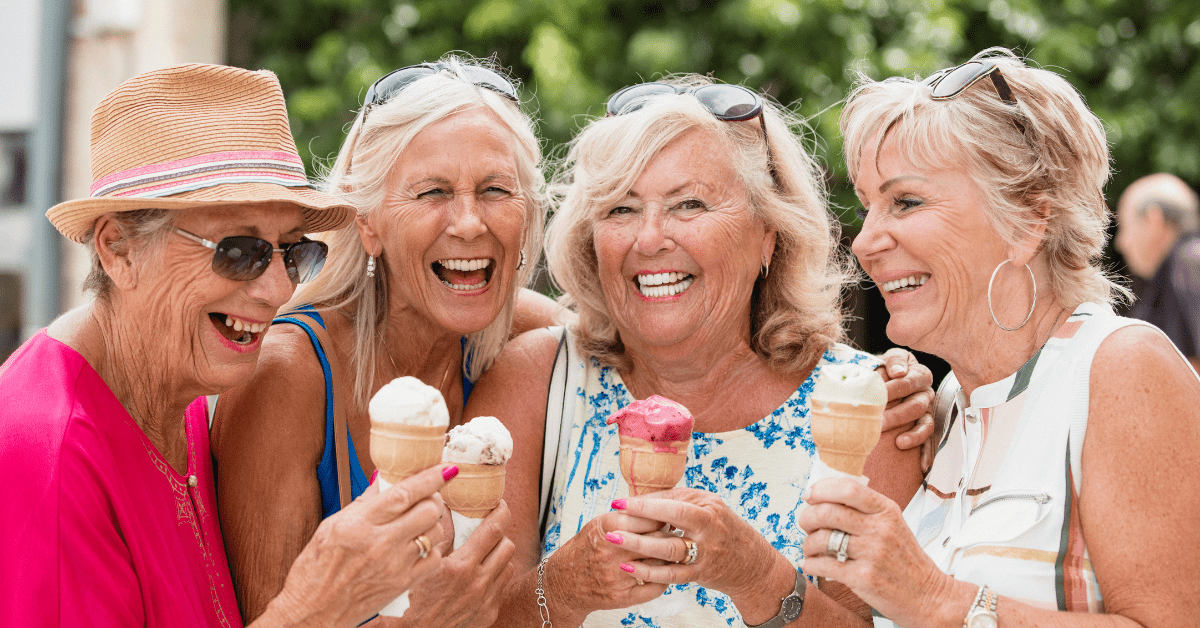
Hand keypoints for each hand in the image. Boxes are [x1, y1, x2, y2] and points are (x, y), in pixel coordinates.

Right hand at [259, 464, 451, 626]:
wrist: (311, 612)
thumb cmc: (315, 570)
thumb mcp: (330, 526)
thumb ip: (362, 503)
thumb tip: (385, 479)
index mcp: (358, 524)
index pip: (404, 494)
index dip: (430, 477)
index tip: (447, 468)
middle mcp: (380, 543)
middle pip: (428, 511)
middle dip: (433, 500)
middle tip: (425, 499)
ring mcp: (394, 565)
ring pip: (435, 533)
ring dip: (432, 524)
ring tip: (418, 525)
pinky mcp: (402, 584)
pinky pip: (435, 560)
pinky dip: (432, 550)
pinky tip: (419, 548)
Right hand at [399, 502, 517, 627]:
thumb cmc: (413, 599)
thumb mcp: (424, 564)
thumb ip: (441, 535)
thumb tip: (447, 508)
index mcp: (460, 567)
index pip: (493, 530)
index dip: (501, 512)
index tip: (500, 504)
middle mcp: (478, 583)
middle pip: (507, 545)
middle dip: (500, 534)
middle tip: (489, 530)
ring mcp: (486, 600)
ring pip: (508, 566)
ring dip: (499, 556)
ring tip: (483, 554)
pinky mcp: (489, 613)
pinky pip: (501, 587)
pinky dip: (494, 577)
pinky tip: (479, 576)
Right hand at [542, 508, 669, 618]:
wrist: (565, 581)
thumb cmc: (586, 548)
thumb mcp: (600, 524)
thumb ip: (627, 516)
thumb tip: (659, 510)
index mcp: (608, 528)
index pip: (650, 519)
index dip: (663, 518)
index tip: (668, 517)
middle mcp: (612, 551)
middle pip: (657, 541)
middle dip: (668, 537)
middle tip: (672, 535)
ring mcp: (617, 576)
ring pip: (659, 565)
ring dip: (667, 559)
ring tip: (669, 553)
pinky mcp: (621, 596)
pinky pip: (654, 588)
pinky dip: (663, 580)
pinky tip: (662, 573)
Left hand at [608, 489, 782, 601]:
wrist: (751, 564)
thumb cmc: (722, 530)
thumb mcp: (708, 509)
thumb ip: (679, 503)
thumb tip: (642, 499)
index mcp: (709, 507)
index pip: (674, 501)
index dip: (645, 502)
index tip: (619, 502)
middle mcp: (710, 527)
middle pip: (672, 519)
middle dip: (640, 518)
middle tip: (612, 519)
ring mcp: (706, 552)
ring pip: (670, 549)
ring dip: (640, 545)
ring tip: (615, 541)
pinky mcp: (701, 573)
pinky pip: (672, 574)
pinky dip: (650, 571)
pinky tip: (631, 567)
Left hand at [797, 478, 953, 626]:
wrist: (929, 596)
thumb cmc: (904, 559)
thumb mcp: (892, 524)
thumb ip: (863, 509)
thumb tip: (822, 496)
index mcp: (886, 511)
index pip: (848, 488)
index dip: (822, 489)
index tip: (809, 495)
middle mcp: (880, 529)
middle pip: (828, 512)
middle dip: (807, 517)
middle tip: (805, 523)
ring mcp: (872, 554)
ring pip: (822, 539)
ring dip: (808, 543)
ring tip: (811, 549)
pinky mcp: (864, 578)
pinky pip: (823, 566)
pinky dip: (811, 564)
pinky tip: (813, 565)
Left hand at [878, 348, 934, 467]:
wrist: (889, 375)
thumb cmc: (888, 368)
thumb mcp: (889, 358)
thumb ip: (893, 361)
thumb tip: (897, 372)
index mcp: (918, 374)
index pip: (907, 382)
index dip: (893, 389)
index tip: (878, 396)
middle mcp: (926, 393)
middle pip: (916, 405)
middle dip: (897, 415)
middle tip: (879, 422)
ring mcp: (928, 410)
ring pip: (926, 423)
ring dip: (913, 435)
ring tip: (899, 443)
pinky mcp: (926, 426)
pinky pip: (931, 441)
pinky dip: (927, 453)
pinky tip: (922, 466)